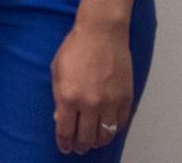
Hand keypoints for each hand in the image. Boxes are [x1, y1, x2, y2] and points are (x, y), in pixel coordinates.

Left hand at [52, 21, 132, 153]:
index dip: (64, 143)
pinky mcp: (125, 99)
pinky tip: (106, 129)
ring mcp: (110, 103)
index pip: (65, 130)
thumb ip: (57, 97)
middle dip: (80, 146)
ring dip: (97, 141)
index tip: (64, 148)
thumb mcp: (56, 71)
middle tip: (78, 148)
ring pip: (105, 135)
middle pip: (86, 137)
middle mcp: (89, 103)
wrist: (101, 34)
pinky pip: (119, 124)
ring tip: (92, 141)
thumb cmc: (75, 49)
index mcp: (68, 96)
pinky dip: (112, 130)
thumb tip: (61, 119)